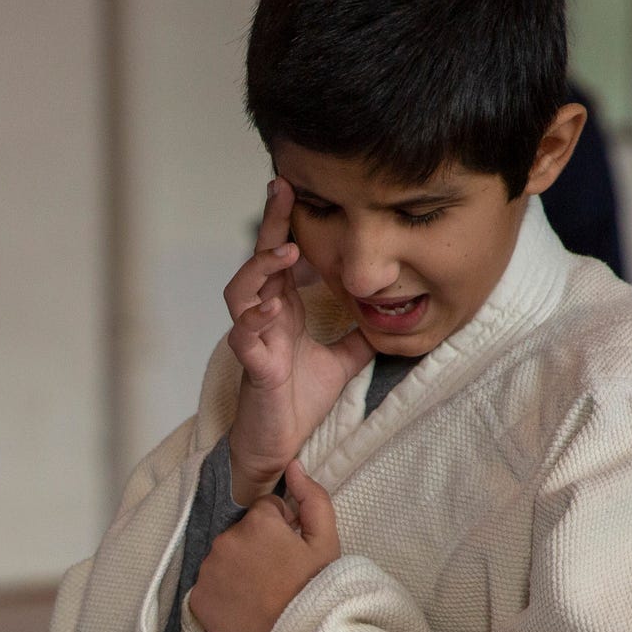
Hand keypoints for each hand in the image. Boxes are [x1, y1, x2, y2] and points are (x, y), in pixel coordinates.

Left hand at [187, 459, 340, 631]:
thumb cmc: (317, 592)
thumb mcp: (326, 542)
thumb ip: (312, 498)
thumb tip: (293, 466)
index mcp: (256, 522)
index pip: (264, 510)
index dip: (281, 530)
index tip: (290, 554)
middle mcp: (224, 540)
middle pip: (241, 533)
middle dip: (257, 547)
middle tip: (278, 577)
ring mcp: (207, 570)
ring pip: (223, 558)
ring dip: (238, 568)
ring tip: (262, 593)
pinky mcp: (197, 598)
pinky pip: (208, 585)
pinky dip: (222, 592)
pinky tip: (243, 606)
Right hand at [224, 179, 373, 505]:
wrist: (279, 445)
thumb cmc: (298, 401)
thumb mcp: (342, 360)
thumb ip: (359, 334)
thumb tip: (391, 313)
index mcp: (283, 311)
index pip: (282, 258)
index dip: (285, 222)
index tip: (294, 186)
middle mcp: (264, 318)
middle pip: (258, 261)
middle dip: (269, 224)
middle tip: (282, 189)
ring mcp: (254, 340)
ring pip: (240, 292)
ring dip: (259, 268)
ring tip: (287, 251)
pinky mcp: (252, 367)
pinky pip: (243, 336)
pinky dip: (252, 319)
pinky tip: (268, 306)